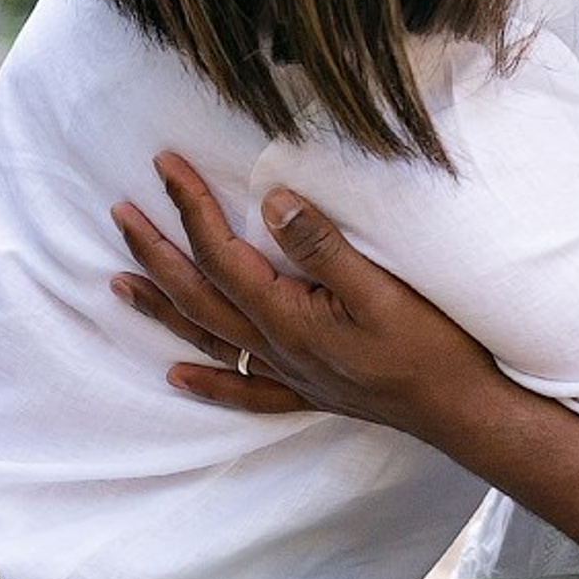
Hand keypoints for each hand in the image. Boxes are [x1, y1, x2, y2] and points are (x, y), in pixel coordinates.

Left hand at [111, 151, 499, 437]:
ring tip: (119, 283)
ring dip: (161, 307)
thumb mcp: (380, 287)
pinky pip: (242, 389)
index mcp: (287, 316)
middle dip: (156, 249)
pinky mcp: (308, 390)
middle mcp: (274, 347)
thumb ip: (322, 245)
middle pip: (198, 293)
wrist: (458, 410)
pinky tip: (177, 376)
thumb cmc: (428, 346)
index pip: (221, 253)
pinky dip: (206, 381)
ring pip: (207, 337)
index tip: (164, 167)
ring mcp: (288, 373)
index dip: (190, 207)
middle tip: (120, 213)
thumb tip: (270, 201)